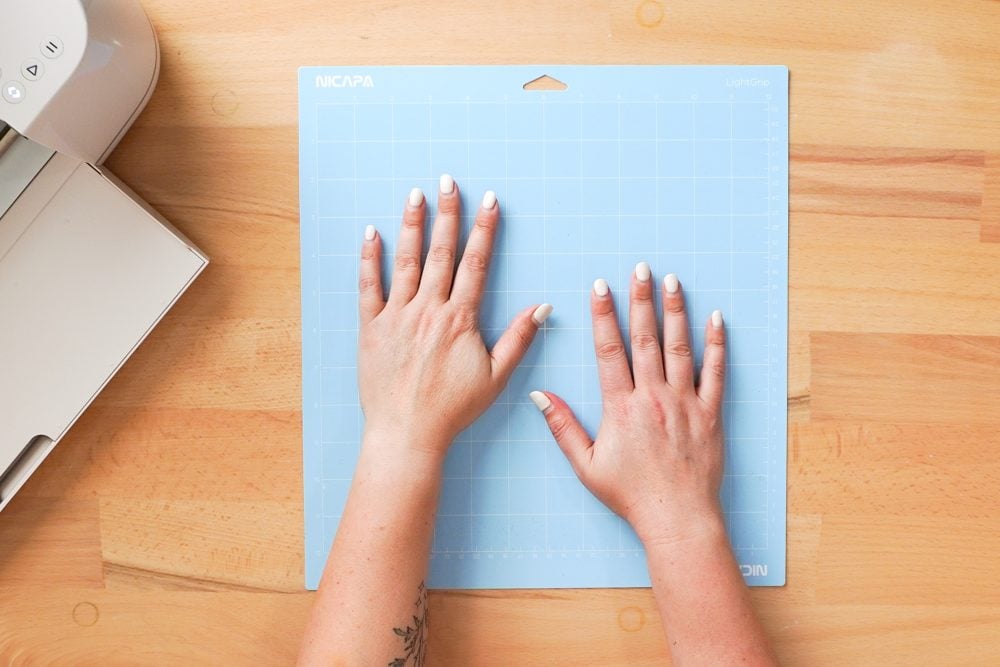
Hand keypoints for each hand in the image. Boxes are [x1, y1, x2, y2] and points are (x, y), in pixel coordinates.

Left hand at [357, 175, 551, 461]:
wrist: (407, 432)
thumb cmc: (453, 409)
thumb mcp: (496, 377)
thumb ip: (518, 338)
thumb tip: (542, 307)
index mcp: (459, 319)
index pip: (475, 263)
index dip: (483, 229)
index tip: (489, 201)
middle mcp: (428, 310)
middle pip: (440, 252)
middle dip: (447, 214)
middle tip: (449, 182)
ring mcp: (396, 316)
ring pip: (405, 261)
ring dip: (412, 225)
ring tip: (416, 195)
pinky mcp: (370, 328)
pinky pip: (368, 286)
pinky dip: (369, 259)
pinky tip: (372, 233)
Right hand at [531, 263, 726, 544]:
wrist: (677, 518)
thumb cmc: (630, 495)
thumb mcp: (586, 465)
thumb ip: (563, 427)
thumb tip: (539, 396)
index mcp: (621, 407)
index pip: (609, 350)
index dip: (604, 315)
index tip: (600, 287)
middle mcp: (654, 398)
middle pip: (645, 339)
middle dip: (641, 300)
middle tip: (640, 269)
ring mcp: (685, 403)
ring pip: (679, 347)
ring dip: (675, 311)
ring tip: (672, 281)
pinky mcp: (710, 414)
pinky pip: (715, 372)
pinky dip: (716, 345)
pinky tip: (715, 319)